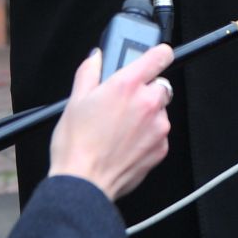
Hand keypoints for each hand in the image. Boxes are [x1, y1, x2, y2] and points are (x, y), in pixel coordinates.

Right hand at [48, 45, 174, 200]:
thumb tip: (96, 58)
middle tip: (123, 103)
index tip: (157, 56)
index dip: (158, 54)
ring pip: (159, 110)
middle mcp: (147, 103)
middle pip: (160, 84)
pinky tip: (126, 142)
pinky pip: (159, 133)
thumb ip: (89, 72)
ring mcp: (158, 126)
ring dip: (146, 114)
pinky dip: (148, 135)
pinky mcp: (161, 148)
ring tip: (120, 127)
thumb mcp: (75, 100)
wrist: (84, 183)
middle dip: (145, 90)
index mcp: (127, 85)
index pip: (159, 56)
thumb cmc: (77, 145)